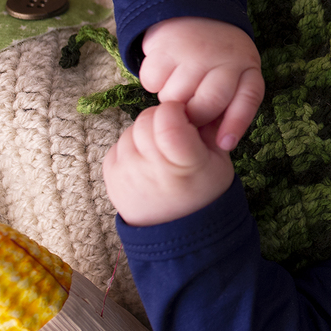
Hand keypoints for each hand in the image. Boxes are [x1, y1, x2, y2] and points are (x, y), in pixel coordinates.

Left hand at [104, 102, 234, 226]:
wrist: (178, 232)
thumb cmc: (205, 191)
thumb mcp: (219, 160)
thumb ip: (209, 127)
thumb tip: (197, 98)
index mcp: (184, 163)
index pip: (167, 117)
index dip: (175, 110)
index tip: (184, 118)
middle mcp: (150, 168)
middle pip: (146, 119)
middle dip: (160, 119)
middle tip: (173, 132)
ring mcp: (126, 174)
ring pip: (131, 130)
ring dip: (146, 133)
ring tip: (160, 152)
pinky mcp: (110, 177)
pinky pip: (118, 145)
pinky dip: (132, 147)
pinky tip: (147, 161)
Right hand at [139, 17, 264, 150]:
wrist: (196, 11)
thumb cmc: (216, 58)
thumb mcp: (234, 74)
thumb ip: (229, 104)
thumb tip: (217, 144)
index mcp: (248, 67)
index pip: (248, 99)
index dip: (236, 124)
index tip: (225, 144)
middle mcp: (226, 57)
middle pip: (209, 104)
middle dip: (194, 116)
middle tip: (187, 113)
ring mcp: (197, 50)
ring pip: (176, 96)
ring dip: (170, 100)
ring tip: (177, 86)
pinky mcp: (167, 45)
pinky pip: (152, 81)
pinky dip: (152, 83)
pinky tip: (164, 72)